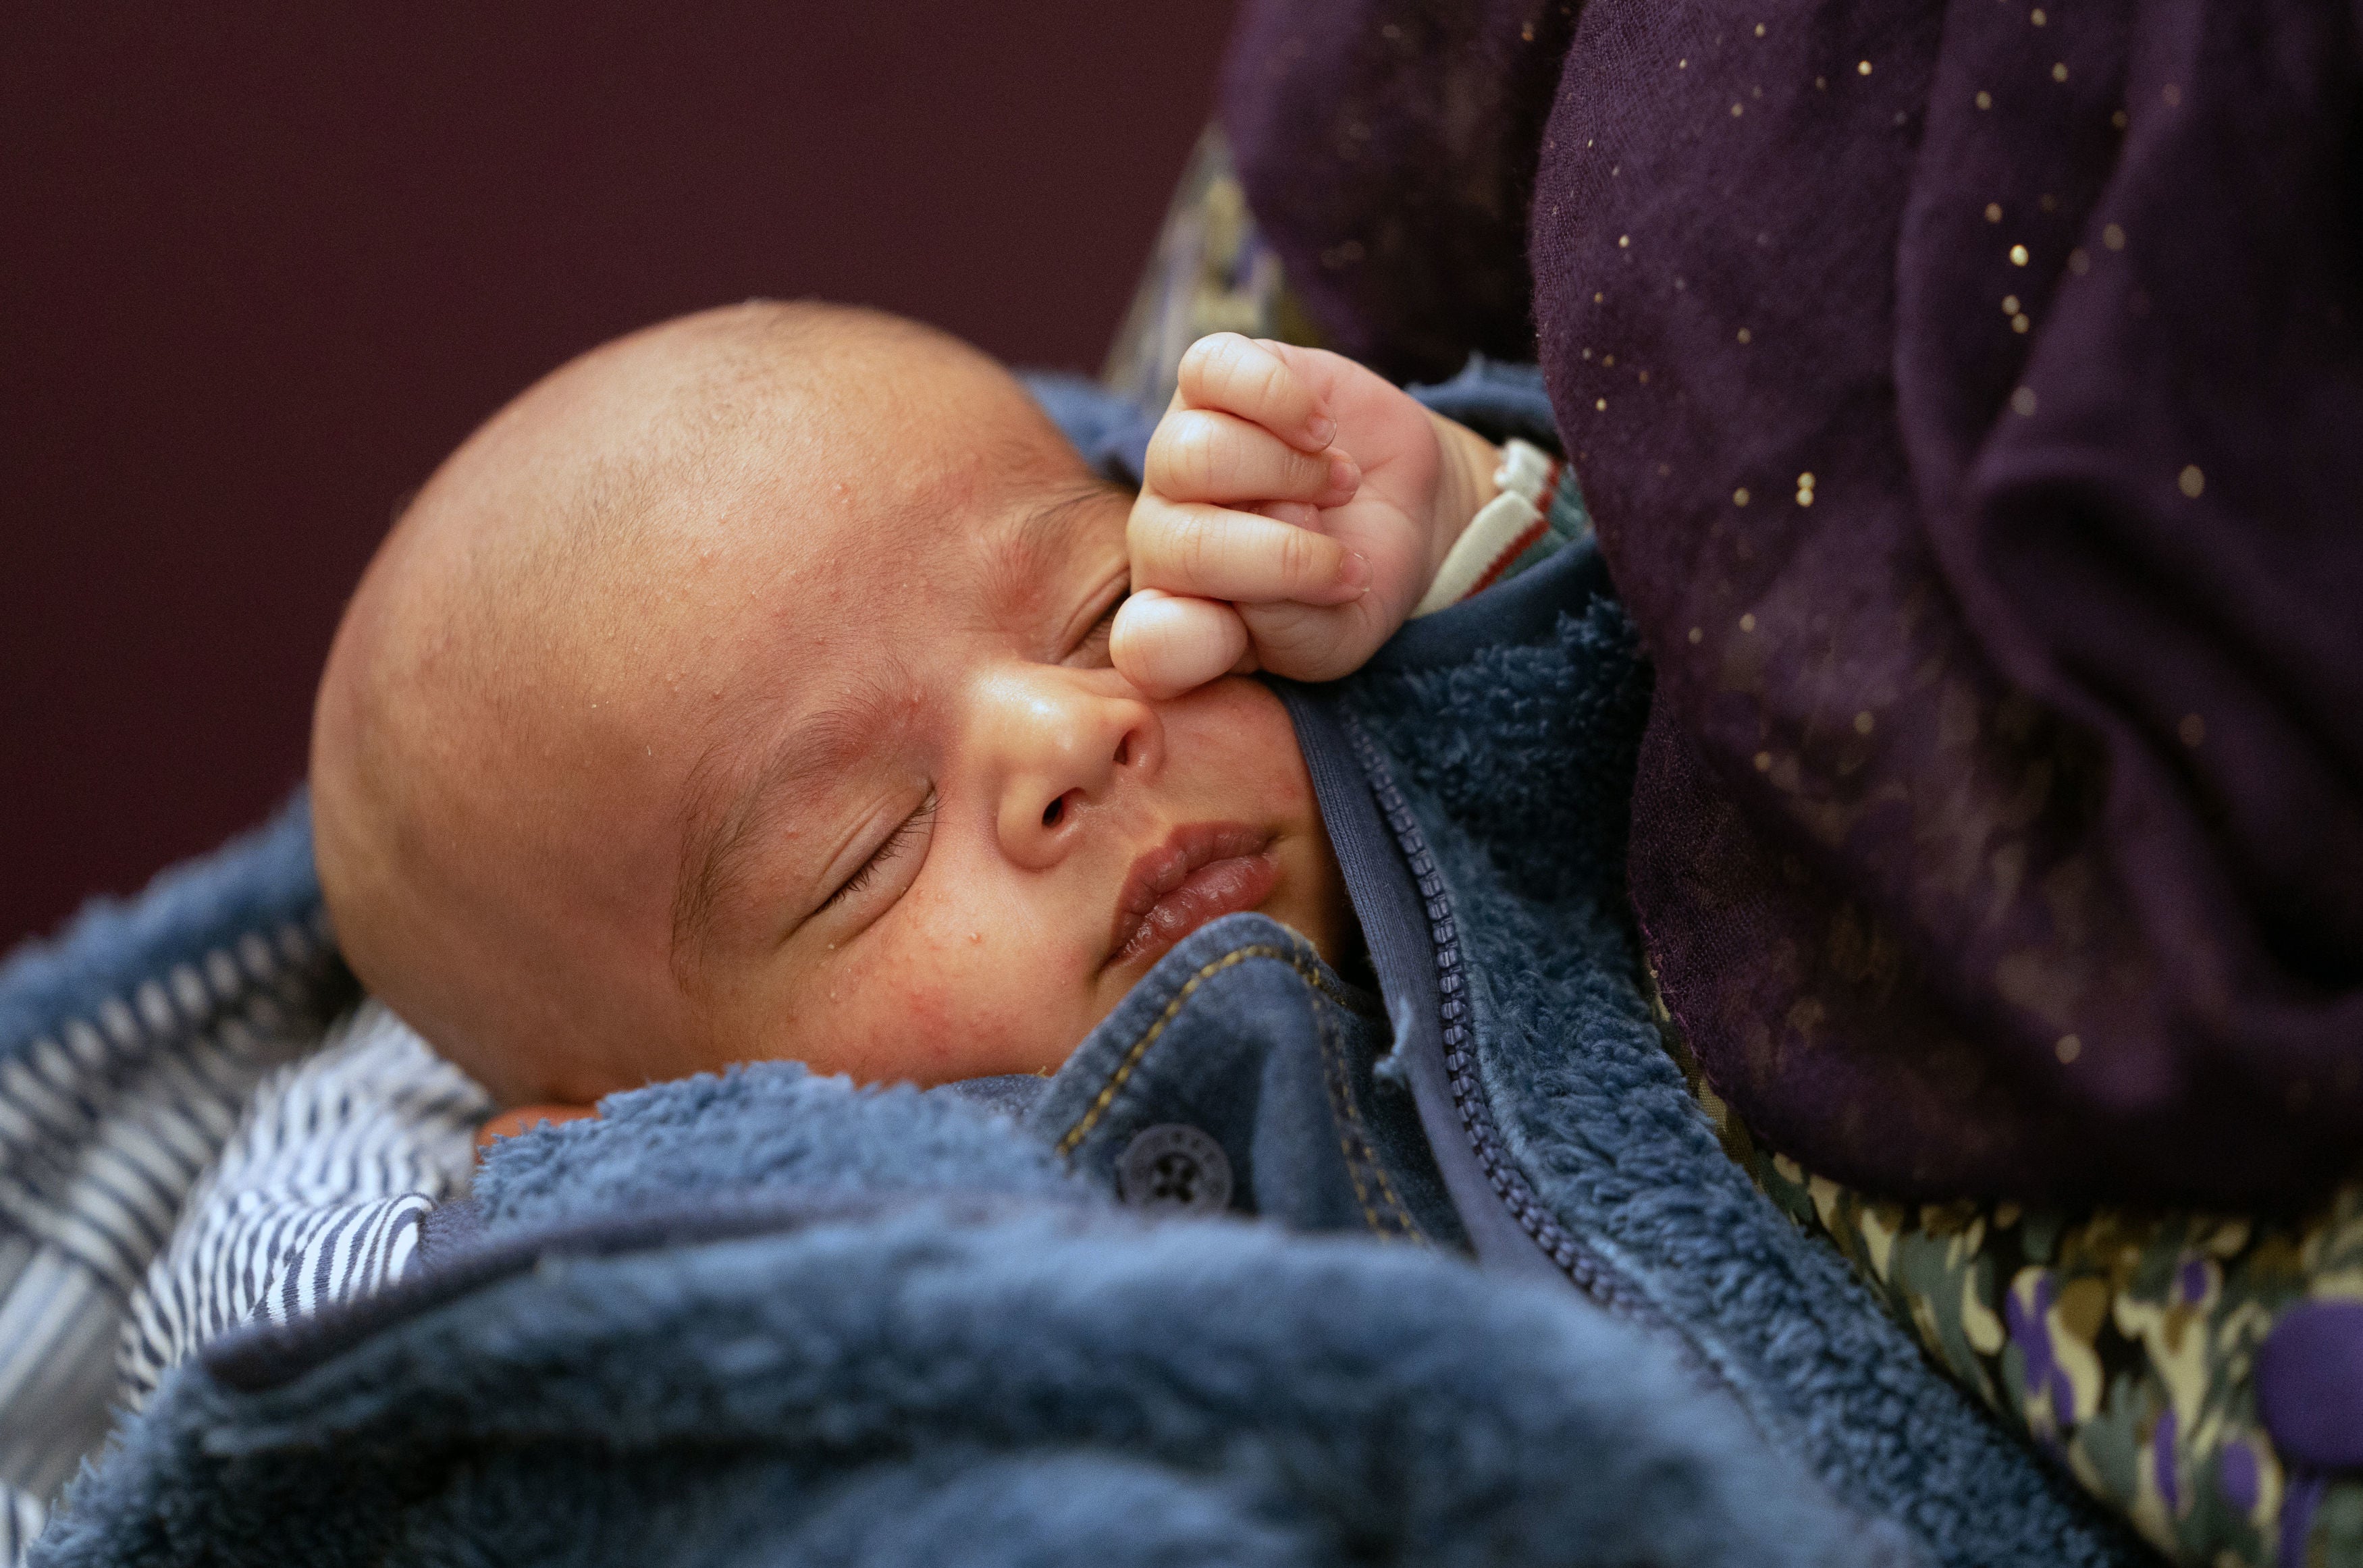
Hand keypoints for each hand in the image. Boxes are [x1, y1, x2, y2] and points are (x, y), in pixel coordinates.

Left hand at [1110, 333, 1496, 696]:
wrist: (1402, 507)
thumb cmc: (1357, 585)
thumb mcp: (1341, 636)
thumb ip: (1294, 627)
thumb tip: (1272, 545)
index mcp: (1179, 620)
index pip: (1145, 646)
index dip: (1193, 646)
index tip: (1257, 637)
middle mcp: (1159, 540)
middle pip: (1182, 545)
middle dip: (1285, 557)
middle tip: (1344, 561)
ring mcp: (1176, 454)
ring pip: (1194, 455)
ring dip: (1292, 474)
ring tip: (1339, 486)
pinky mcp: (1206, 381)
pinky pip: (1210, 371)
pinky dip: (1280, 401)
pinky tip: (1321, 429)